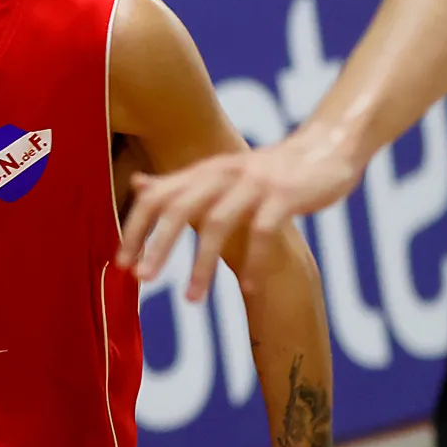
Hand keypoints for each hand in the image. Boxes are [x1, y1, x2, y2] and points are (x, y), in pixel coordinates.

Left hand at [116, 127, 361, 301]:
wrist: (326, 148)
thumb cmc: (268, 169)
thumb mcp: (220, 172)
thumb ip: (181, 183)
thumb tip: (138, 186)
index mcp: (203, 171)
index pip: (157, 197)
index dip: (136, 228)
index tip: (120, 263)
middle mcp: (223, 173)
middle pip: (179, 207)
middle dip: (158, 244)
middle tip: (143, 279)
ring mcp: (254, 182)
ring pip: (218, 222)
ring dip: (202, 263)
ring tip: (191, 298)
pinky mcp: (284, 195)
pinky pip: (263, 232)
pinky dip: (254, 261)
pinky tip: (249, 289)